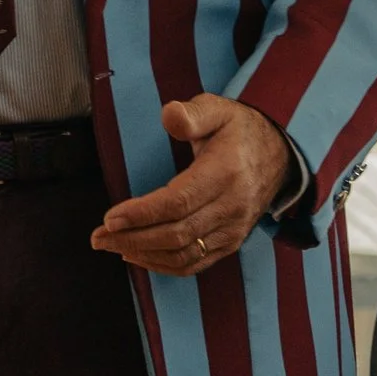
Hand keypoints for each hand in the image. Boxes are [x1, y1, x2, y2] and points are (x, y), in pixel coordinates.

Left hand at [90, 96, 289, 276]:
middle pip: (176, 234)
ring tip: (110, 246)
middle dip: (132, 239)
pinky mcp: (231, 242)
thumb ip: (192, 113)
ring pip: (184, 254)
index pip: (178, 203)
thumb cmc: (239, 130)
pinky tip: (137, 256)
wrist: (279, 156)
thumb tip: (169, 116)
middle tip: (97, 237)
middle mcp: (231, 207)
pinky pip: (196, 263)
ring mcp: (233, 229)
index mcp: (225, 173)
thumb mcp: (218, 109)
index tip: (110, 219)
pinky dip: (164, 266)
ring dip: (143, 255)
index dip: (142, 214)